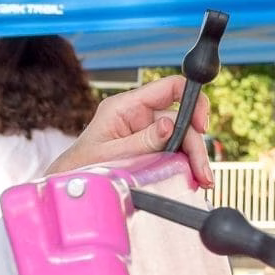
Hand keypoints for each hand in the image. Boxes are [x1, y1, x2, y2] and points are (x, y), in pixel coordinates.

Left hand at [43, 75, 214, 186]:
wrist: (71, 186)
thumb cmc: (82, 167)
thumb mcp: (111, 154)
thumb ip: (141, 141)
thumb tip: (170, 126)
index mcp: (125, 106)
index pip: (169, 88)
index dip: (192, 101)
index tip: (201, 125)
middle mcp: (138, 115)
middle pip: (180, 120)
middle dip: (195, 145)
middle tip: (203, 171)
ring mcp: (144, 131)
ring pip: (180, 138)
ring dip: (193, 158)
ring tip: (201, 180)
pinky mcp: (148, 148)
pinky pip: (173, 151)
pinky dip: (184, 165)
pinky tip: (191, 178)